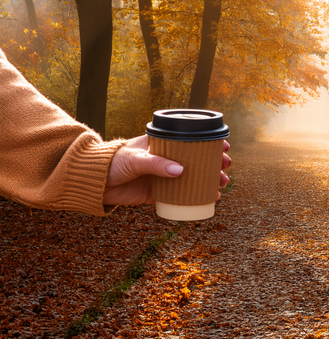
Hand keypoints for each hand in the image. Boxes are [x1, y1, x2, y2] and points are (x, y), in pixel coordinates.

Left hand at [103, 135, 230, 206]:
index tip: (223, 146)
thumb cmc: (111, 162)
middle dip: (215, 163)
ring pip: (193, 178)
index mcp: (162, 144)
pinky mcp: (158, 193)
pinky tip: (209, 199)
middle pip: (197, 160)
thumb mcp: (135, 159)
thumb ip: (156, 164)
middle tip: (225, 168)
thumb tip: (180, 171)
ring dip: (210, 181)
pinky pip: (182, 195)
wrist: (93, 183)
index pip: (190, 140)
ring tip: (221, 185)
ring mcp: (163, 176)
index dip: (209, 142)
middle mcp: (166, 159)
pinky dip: (197, 197)